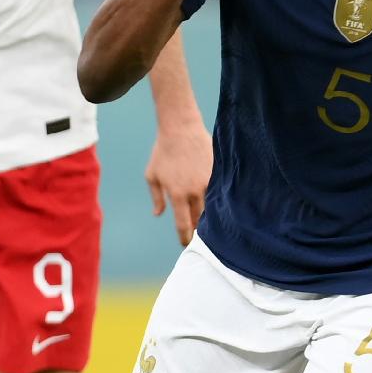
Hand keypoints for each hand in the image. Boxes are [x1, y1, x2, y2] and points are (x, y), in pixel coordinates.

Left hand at [145, 122, 212, 245]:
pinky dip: (216, 198)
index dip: (185, 237)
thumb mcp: (152, 175)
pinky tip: (215, 202)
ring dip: (208, 215)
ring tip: (207, 222)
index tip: (186, 243)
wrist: (180, 129)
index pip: (184, 224)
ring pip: (212, 206)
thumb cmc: (162, 152)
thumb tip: (159, 214)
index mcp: (177, 194)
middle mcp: (195, 190)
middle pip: (200, 219)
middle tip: (196, 235)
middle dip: (198, 228)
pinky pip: (218, 191)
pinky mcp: (217, 172)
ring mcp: (208, 181)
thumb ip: (156, 198)